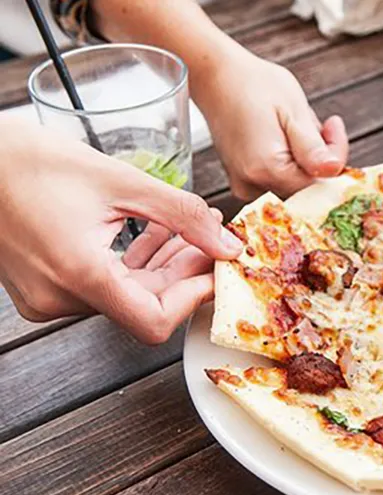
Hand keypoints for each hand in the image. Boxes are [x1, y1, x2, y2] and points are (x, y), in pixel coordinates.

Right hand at [0, 119, 243, 343]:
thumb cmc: (30, 160)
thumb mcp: (123, 182)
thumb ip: (184, 217)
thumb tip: (227, 245)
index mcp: (78, 275)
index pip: (154, 322)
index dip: (194, 298)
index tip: (217, 269)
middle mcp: (58, 297)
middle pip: (144, 306)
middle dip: (185, 273)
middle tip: (212, 239)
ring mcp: (46, 296)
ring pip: (125, 295)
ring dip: (163, 265)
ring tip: (189, 229)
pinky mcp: (41, 286)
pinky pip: (101, 285)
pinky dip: (132, 263)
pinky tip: (155, 232)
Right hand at [193, 52, 347, 199]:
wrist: (217, 76)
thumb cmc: (254, 85)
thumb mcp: (293, 110)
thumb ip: (313, 147)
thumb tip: (333, 171)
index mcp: (267, 169)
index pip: (320, 184)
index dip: (334, 157)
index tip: (333, 125)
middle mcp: (252, 184)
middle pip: (308, 187)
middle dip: (320, 157)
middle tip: (317, 123)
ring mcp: (245, 185)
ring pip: (295, 183)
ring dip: (305, 158)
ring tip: (294, 125)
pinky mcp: (243, 181)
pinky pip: (279, 180)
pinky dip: (290, 161)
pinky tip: (283, 136)